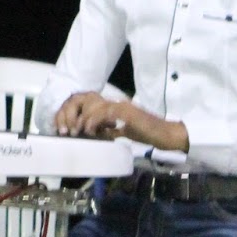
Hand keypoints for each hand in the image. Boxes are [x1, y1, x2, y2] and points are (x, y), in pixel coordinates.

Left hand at [54, 93, 188, 151]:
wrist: (165, 134)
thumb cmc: (148, 134)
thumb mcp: (124, 132)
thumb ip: (110, 130)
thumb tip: (97, 134)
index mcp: (116, 106)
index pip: (92, 104)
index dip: (79, 114)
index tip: (72, 128)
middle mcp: (117, 102)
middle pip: (89, 101)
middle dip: (76, 115)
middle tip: (70, 131)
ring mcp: (122, 106)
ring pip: (94, 106)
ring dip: (83, 120)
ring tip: (78, 132)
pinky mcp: (126, 112)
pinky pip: (104, 114)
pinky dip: (94, 122)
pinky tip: (90, 131)